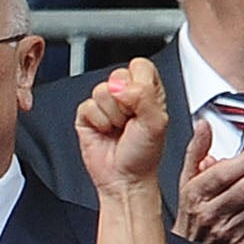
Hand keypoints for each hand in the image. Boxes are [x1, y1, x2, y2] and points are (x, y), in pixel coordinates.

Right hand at [74, 58, 169, 195]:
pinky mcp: (87, 115)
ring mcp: (105, 104)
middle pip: (117, 75)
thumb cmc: (144, 154)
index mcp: (147, 91)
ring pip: (100, 90)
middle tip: (130, 119)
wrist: (125, 179)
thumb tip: (122, 87)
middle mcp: (126, 94)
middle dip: (124, 102)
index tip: (142, 103)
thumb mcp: (157, 122)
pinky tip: (106, 131)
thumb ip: (145, 96)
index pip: (140, 65)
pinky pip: (87, 106)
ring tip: (118, 128)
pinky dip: (98, 122)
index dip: (139, 82)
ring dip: (112, 115)